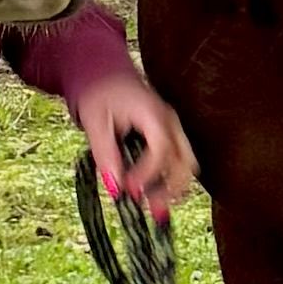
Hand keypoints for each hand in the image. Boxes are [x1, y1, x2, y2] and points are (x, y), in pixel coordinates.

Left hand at [65, 69, 200, 214]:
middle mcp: (170, 121)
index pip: (161, 149)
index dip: (148, 174)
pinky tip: (156, 195)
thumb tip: (114, 187)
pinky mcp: (170, 136)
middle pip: (185, 160)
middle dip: (170, 188)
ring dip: (175, 187)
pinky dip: (171, 180)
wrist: (105, 74)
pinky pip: (180, 161)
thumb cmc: (99, 94)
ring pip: (187, 163)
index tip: (130, 191)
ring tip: (156, 208)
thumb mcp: (95, 122)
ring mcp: (174, 128)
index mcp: (153, 113)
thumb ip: (104, 155)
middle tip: (150, 208)